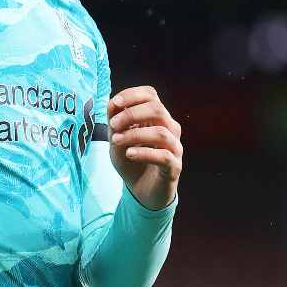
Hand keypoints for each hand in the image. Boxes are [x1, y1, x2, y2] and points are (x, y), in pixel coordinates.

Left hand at [107, 85, 182, 210]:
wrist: (142, 191)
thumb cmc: (132, 162)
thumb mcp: (117, 140)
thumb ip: (115, 122)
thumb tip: (112, 103)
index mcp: (157, 118)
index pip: (151, 95)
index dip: (133, 95)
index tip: (115, 103)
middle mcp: (170, 129)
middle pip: (158, 110)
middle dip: (132, 114)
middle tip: (113, 124)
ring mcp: (175, 148)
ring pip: (162, 133)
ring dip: (135, 134)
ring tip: (116, 141)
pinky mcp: (174, 168)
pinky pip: (164, 156)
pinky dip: (144, 153)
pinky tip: (129, 154)